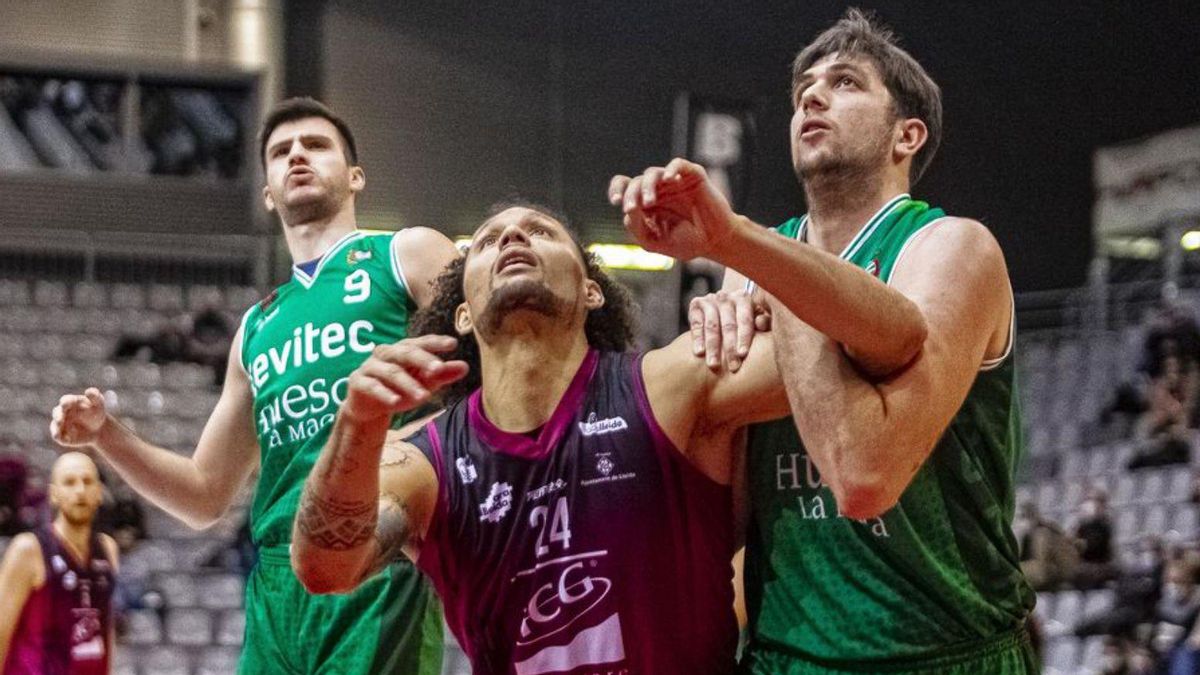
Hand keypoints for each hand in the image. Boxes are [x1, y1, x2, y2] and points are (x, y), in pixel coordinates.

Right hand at [51, 388, 108, 447]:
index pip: (65, 400)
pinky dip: (60, 438)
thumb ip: (94, 396)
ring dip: (55, 429)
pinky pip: (58, 437)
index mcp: (70, 402)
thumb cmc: (97, 412)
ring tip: (57, 433)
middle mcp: (62, 412)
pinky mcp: (62, 436)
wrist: (99, 428)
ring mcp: (60, 424)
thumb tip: (88, 391)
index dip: (67, 401)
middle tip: (60, 420)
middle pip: (57, 412)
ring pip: (54, 426)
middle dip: (58, 416)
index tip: (70, 402)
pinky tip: (68, 439)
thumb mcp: (98, 403)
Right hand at [341, 335, 468, 423]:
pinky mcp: (358, 382)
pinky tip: (396, 402)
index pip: (420, 342)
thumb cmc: (400, 390)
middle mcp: (386, 353)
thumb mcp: (424, 384)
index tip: (453, 344)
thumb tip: (465, 367)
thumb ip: (442, 375)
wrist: (369, 408)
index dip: (435, 342)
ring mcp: (370, 367)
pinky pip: (371, 386)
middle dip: (423, 360)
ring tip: (424, 397)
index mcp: (403, 349)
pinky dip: (384, 393)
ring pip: (390, 371)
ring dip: (408, 383)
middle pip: (405, 352)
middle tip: (438, 369)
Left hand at [608, 158, 737, 260]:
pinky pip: (678, 164)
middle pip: (635, 182)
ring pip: (652, 172)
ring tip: (649, 202)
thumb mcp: (653, 241)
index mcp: (645, 204)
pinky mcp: (692, 176)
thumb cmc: (686, 243)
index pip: (624, 187)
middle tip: (634, 207)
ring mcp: (674, 182)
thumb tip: (627, 210)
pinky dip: (672, 168)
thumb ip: (637, 227)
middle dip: (631, 194)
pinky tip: (669, 179)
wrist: (715, 243)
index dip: (616, 190)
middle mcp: (658, 190)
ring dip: (647, 186)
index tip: (616, 202)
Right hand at [688, 290, 771, 371]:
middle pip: (728, 324)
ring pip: (712, 326)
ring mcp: (710, 299)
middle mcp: (726, 296)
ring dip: (712, 347)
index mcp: (744, 298)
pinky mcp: (696, 304)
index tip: (743, 355)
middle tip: (732, 366)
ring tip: (713, 365)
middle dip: (729, 347)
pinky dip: (698, 339)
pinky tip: (699, 353)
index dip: (744, 337)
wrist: (722, 316)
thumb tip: (762, 324)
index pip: (745, 319)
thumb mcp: (756, 324)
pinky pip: (697, 324)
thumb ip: (764, 324)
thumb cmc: (744, 326)